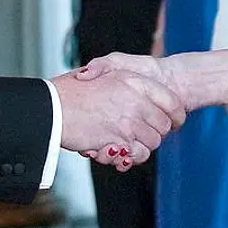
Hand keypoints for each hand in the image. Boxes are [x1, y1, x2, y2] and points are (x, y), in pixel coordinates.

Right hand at [52, 66, 185, 171]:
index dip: (176, 115)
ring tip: (123, 142)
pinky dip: (129, 157)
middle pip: (164, 125)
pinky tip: (115, 150)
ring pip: (153, 142)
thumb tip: (138, 89)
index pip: (172, 101)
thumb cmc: (72, 91)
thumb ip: (125, 79)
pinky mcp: (119, 140)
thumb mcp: (101, 70)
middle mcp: (136, 100)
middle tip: (139, 134)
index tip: (173, 122)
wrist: (52, 108)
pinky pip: (136, 154)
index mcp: (134, 81)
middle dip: (155, 133)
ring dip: (141, 146)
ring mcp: (129, 121)